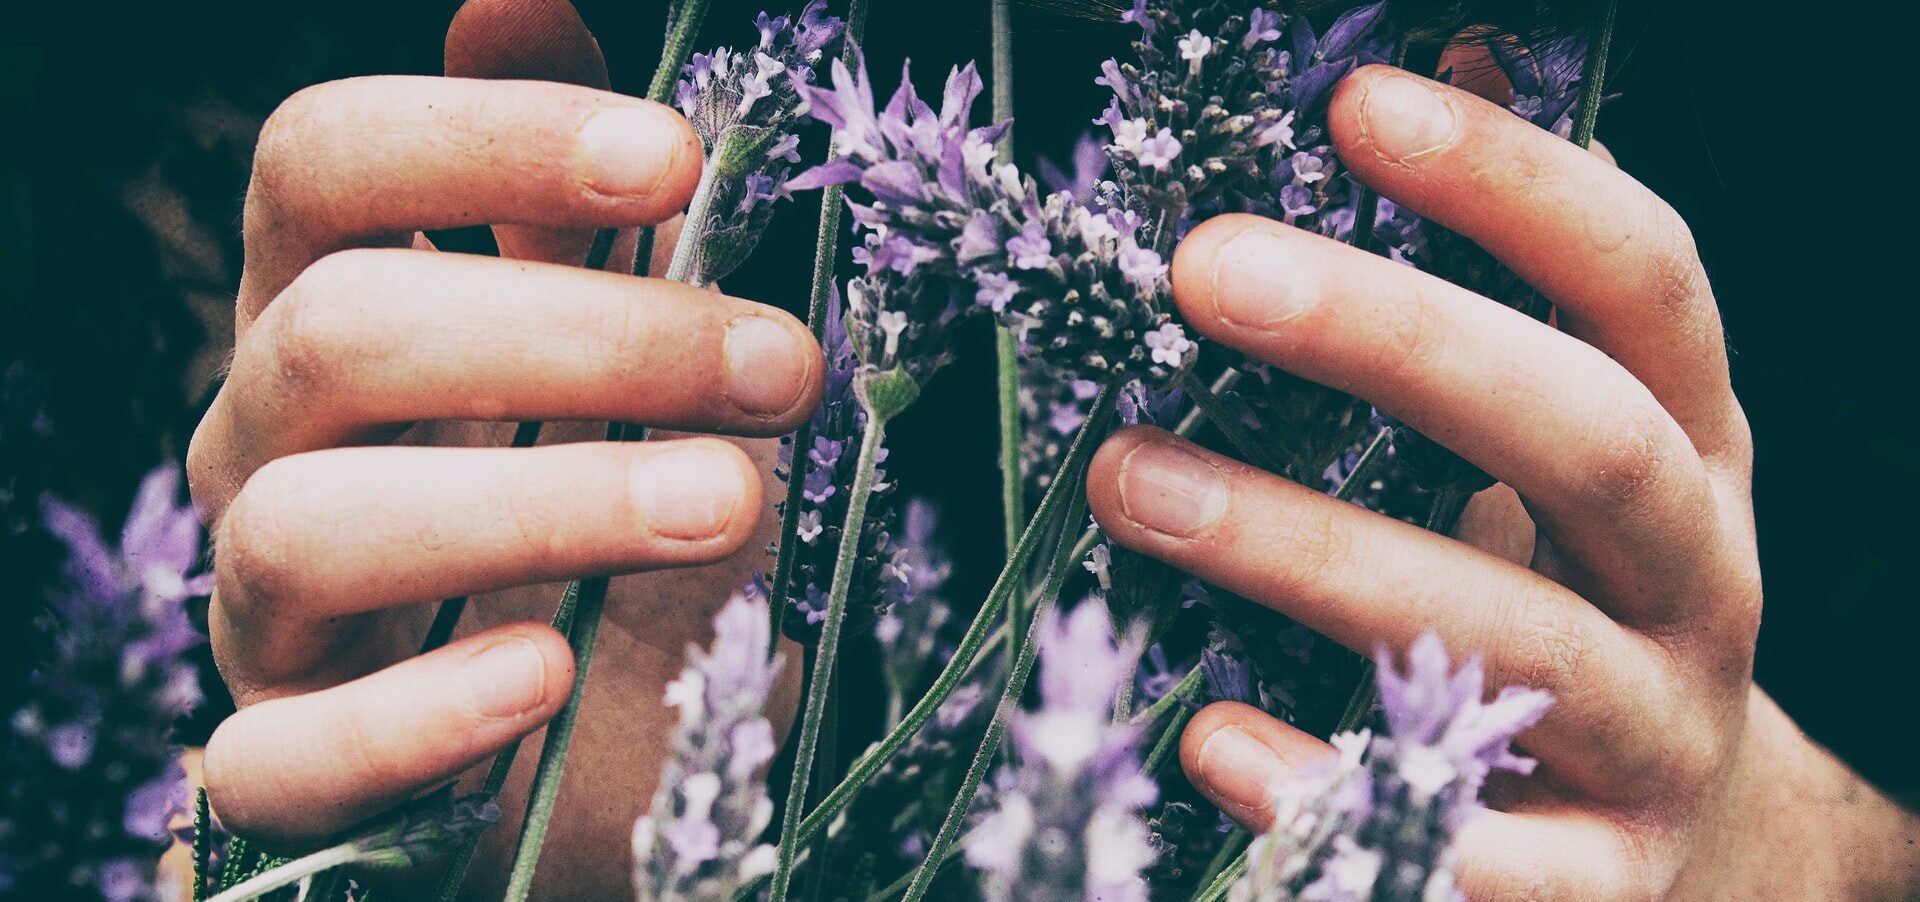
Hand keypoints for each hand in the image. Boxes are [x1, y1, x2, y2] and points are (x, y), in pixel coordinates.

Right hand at [186, 1, 816, 895]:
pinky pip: (286, 758)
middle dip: (581, 335)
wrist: (587, 726)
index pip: (321, 167)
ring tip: (732, 502)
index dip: (480, 139)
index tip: (674, 155)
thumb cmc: (595, 498)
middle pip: (341, 335)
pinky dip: (420, 714)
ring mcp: (263, 609)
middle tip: (778, 367)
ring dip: (544, 505)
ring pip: (312, 529)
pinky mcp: (287, 761)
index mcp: (333, 309)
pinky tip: (548, 677)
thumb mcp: (602, 341)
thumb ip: (559, 193)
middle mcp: (267, 442)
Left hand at [1085, 65, 1919, 898]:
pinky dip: (1334, 787)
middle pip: (1584, 440)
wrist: (1702, 849)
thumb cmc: (1586, 602)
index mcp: (1692, 447)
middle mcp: (1700, 580)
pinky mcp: (1599, 884)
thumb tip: (1447, 54)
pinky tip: (1210, 737)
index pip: (1644, 281)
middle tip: (1202, 270)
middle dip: (1398, 343)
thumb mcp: (1585, 444)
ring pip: (1509, 640)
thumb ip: (1515, 284)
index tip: (1357, 105)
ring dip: (1308, 552)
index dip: (1517, 184)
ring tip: (1127, 480)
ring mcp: (1658, 737)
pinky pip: (1474, 852)